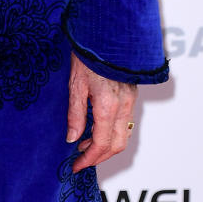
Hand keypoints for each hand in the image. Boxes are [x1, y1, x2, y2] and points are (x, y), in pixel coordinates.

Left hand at [66, 54, 136, 172]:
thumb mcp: (75, 85)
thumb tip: (71, 138)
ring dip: (106, 146)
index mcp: (107, 106)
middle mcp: (123, 107)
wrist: (106, 35)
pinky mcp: (131, 96)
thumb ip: (75, 114)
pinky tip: (97, 129)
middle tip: (80, 160)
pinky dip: (113, 133)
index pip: (102, 144)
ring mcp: (130, 101)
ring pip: (124, 135)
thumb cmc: (88, 56)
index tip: (76, 166)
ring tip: (85, 144)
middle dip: (99, 157)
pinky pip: (125, 123)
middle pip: (117, 145)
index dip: (89, 159)